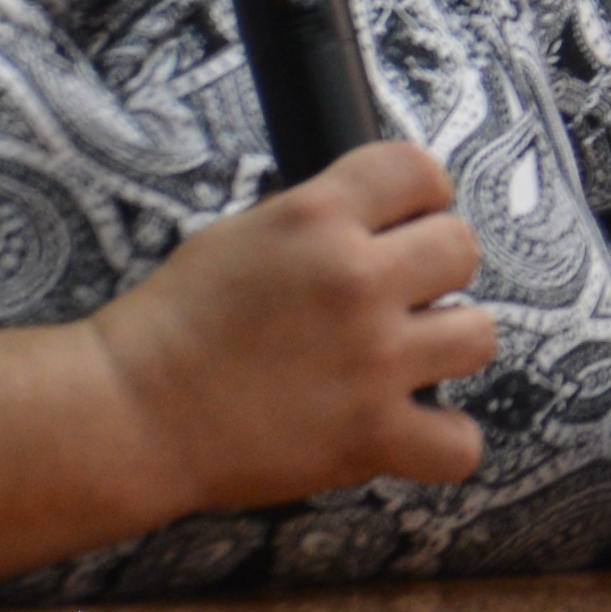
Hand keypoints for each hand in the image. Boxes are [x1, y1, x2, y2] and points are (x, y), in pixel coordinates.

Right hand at [87, 139, 497, 512]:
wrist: (131, 411)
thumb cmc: (173, 323)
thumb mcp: (240, 233)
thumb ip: (316, 220)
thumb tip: (375, 219)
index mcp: (316, 217)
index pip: (419, 169)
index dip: (421, 195)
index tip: (407, 221)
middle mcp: (355, 280)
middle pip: (461, 247)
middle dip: (435, 270)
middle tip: (399, 297)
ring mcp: (371, 361)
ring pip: (479, 333)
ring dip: (447, 345)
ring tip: (406, 359)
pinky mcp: (370, 437)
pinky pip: (461, 442)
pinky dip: (443, 441)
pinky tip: (413, 429)